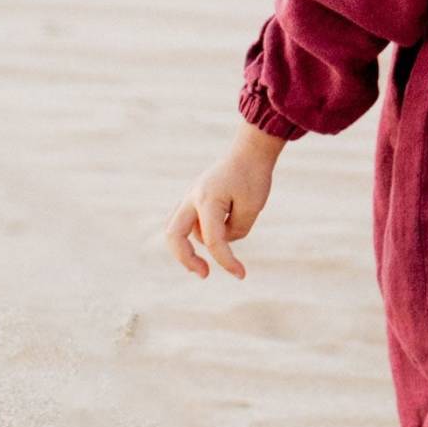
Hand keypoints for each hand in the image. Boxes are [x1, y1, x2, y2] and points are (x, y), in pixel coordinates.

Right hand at [164, 132, 279, 278]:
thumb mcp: (252, 207)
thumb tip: (221, 242)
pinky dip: (194, 235)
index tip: (241, 274)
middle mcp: (192, 198)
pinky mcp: (193, 198)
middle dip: (186, 259)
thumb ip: (235, 231)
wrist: (249, 152)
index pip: (213, 240)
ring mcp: (189, 197)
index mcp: (207, 199)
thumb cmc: (253, 177)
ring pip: (176, 229)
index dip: (226, 262)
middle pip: (173, 235)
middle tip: (205, 274)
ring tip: (213, 257)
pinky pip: (185, 223)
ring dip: (191, 246)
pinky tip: (213, 241)